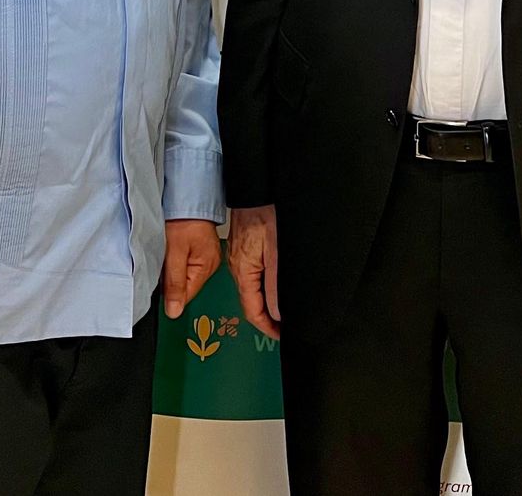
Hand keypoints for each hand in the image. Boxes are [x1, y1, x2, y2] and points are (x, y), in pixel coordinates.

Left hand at [162, 219, 221, 319]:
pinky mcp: (198, 249)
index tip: (158, 285)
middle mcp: (209, 264)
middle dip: (171, 280)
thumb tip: (174, 311)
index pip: (187, 296)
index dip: (170, 294)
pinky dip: (174, 260)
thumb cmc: (183, 218)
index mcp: (206, 268)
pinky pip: (184, 263)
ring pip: (183, 274)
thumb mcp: (175, 252)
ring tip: (166, 255)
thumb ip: (175, 283)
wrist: (187, 196)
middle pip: (185, 286)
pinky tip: (170, 251)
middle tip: (161, 264)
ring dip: (172, 269)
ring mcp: (204, 256)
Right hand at [227, 204, 279, 339]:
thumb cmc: (265, 213)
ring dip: (265, 302)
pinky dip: (262, 287)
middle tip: (285, 326)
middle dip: (267, 317)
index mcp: (242, 271)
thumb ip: (275, 284)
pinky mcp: (242, 248)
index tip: (281, 335)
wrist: (256, 187)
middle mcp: (236, 267)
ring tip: (282, 310)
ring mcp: (237, 257)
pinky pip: (250, 275)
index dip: (267, 327)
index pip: (252, 310)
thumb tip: (277, 313)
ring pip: (250, 288)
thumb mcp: (276, 251)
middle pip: (250, 302)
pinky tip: (273, 286)